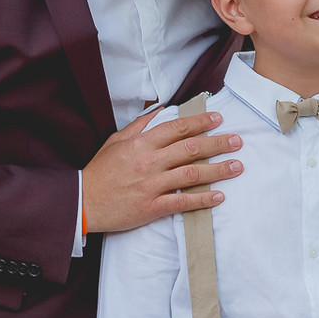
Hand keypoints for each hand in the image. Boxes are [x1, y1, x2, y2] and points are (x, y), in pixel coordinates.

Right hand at [82, 108, 242, 232]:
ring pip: (191, 175)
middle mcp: (149, 162)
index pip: (178, 128)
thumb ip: (140, 125)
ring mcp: (151, 186)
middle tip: (237, 141)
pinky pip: (182, 203)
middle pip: (191, 150)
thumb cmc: (100, 170)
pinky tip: (219, 197)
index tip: (219, 120)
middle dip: (218, 144)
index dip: (201, 123)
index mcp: (141, 144)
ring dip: (218, 171)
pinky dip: (202, 200)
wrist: (81, 201)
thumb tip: (160, 110)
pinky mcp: (151, 207)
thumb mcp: (116, 140)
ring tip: (237, 167)